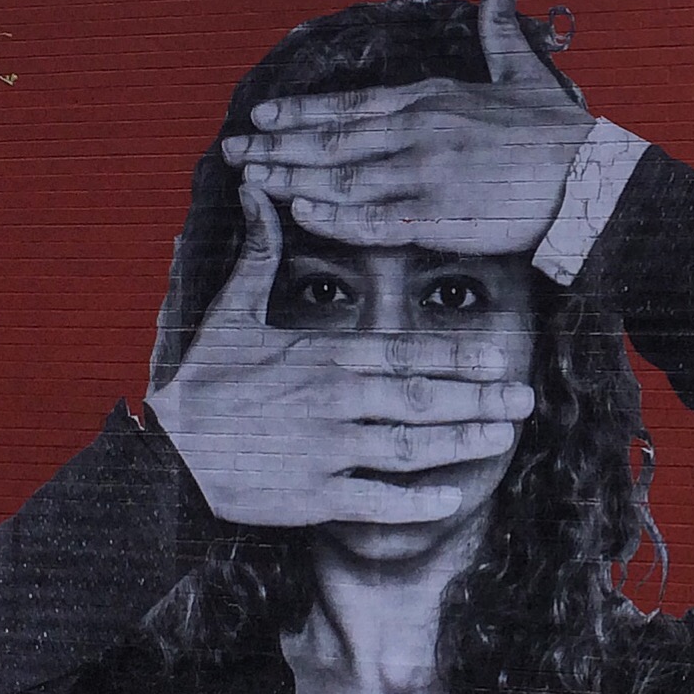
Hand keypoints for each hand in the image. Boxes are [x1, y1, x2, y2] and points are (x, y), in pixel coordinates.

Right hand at [146, 185, 534, 527]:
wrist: (166, 450)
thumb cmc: (205, 377)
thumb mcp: (232, 309)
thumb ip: (261, 252)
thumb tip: (260, 189)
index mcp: (324, 356)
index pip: (404, 353)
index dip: (456, 356)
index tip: (499, 354)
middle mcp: (335, 401)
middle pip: (421, 399)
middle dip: (479, 398)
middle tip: (526, 397)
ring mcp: (328, 452)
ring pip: (409, 448)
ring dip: (461, 443)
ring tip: (504, 437)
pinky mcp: (314, 497)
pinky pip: (377, 502)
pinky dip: (416, 503)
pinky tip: (452, 498)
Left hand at [220, 0, 593, 255]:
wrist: (592, 178)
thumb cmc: (556, 131)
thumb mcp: (523, 68)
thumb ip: (499, 20)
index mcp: (432, 98)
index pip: (348, 104)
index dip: (298, 112)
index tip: (260, 115)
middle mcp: (420, 132)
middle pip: (332, 141)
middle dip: (276, 145)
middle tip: (233, 150)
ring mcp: (426, 176)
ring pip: (342, 178)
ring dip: (292, 179)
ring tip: (252, 180)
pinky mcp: (440, 217)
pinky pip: (374, 220)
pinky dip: (335, 217)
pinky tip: (302, 213)